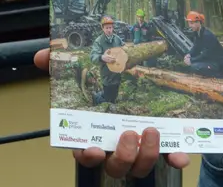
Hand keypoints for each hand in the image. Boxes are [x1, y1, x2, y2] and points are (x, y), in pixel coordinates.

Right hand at [33, 48, 191, 175]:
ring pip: (140, 166)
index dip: (87, 156)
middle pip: (116, 166)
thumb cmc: (102, 87)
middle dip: (123, 155)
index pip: (85, 156)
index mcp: (94, 136)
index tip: (92, 150)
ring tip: (152, 130)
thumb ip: (58, 65)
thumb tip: (42, 56)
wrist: (135, 85)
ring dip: (146, 154)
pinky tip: (180, 154)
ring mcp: (138, 149)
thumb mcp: (80, 73)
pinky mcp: (160, 146)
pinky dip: (174, 157)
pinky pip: (168, 158)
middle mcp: (115, 147)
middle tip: (130, 133)